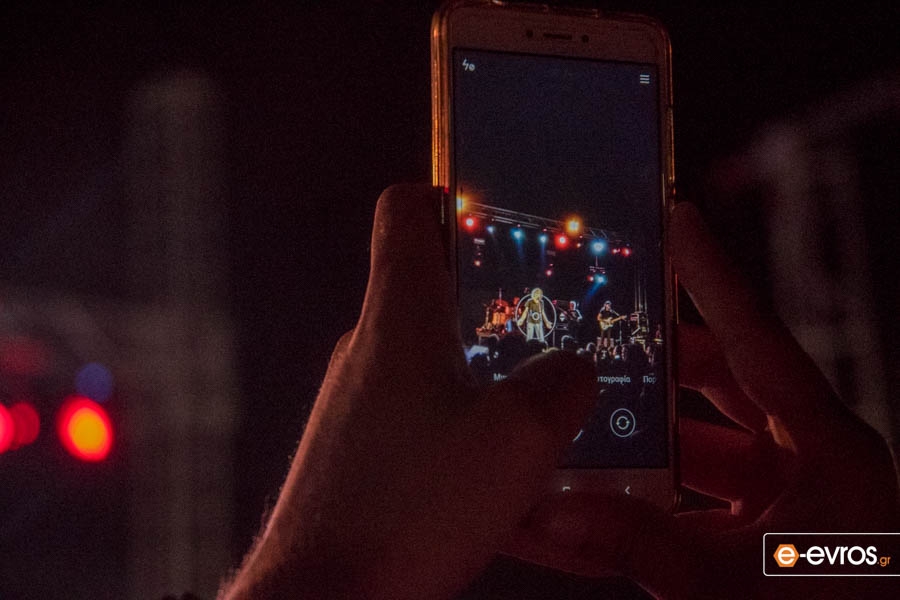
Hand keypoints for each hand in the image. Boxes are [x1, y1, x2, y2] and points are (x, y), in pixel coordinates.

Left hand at [221, 185, 595, 599]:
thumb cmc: (410, 507)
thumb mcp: (518, 437)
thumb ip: (561, 385)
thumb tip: (572, 369)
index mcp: (399, 319)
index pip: (407, 212)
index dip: (451, 195)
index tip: (498, 214)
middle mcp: (369, 352)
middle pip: (436, 297)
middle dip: (501, 312)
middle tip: (560, 331)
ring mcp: (359, 409)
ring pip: (441, 378)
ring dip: (497, 396)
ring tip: (557, 429)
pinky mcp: (360, 461)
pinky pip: (429, 437)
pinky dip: (474, 453)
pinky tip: (524, 502)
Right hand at [508, 203, 899, 598]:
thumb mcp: (734, 593)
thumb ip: (643, 548)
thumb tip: (550, 510)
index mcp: (828, 449)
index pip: (755, 339)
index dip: (713, 275)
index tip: (677, 216)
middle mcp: (813, 457)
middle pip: (725, 380)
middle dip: (658, 359)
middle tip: (598, 329)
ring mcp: (794, 493)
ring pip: (707, 438)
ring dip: (650, 434)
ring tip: (585, 413)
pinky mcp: (774, 529)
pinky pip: (706, 490)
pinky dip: (659, 489)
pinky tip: (607, 494)